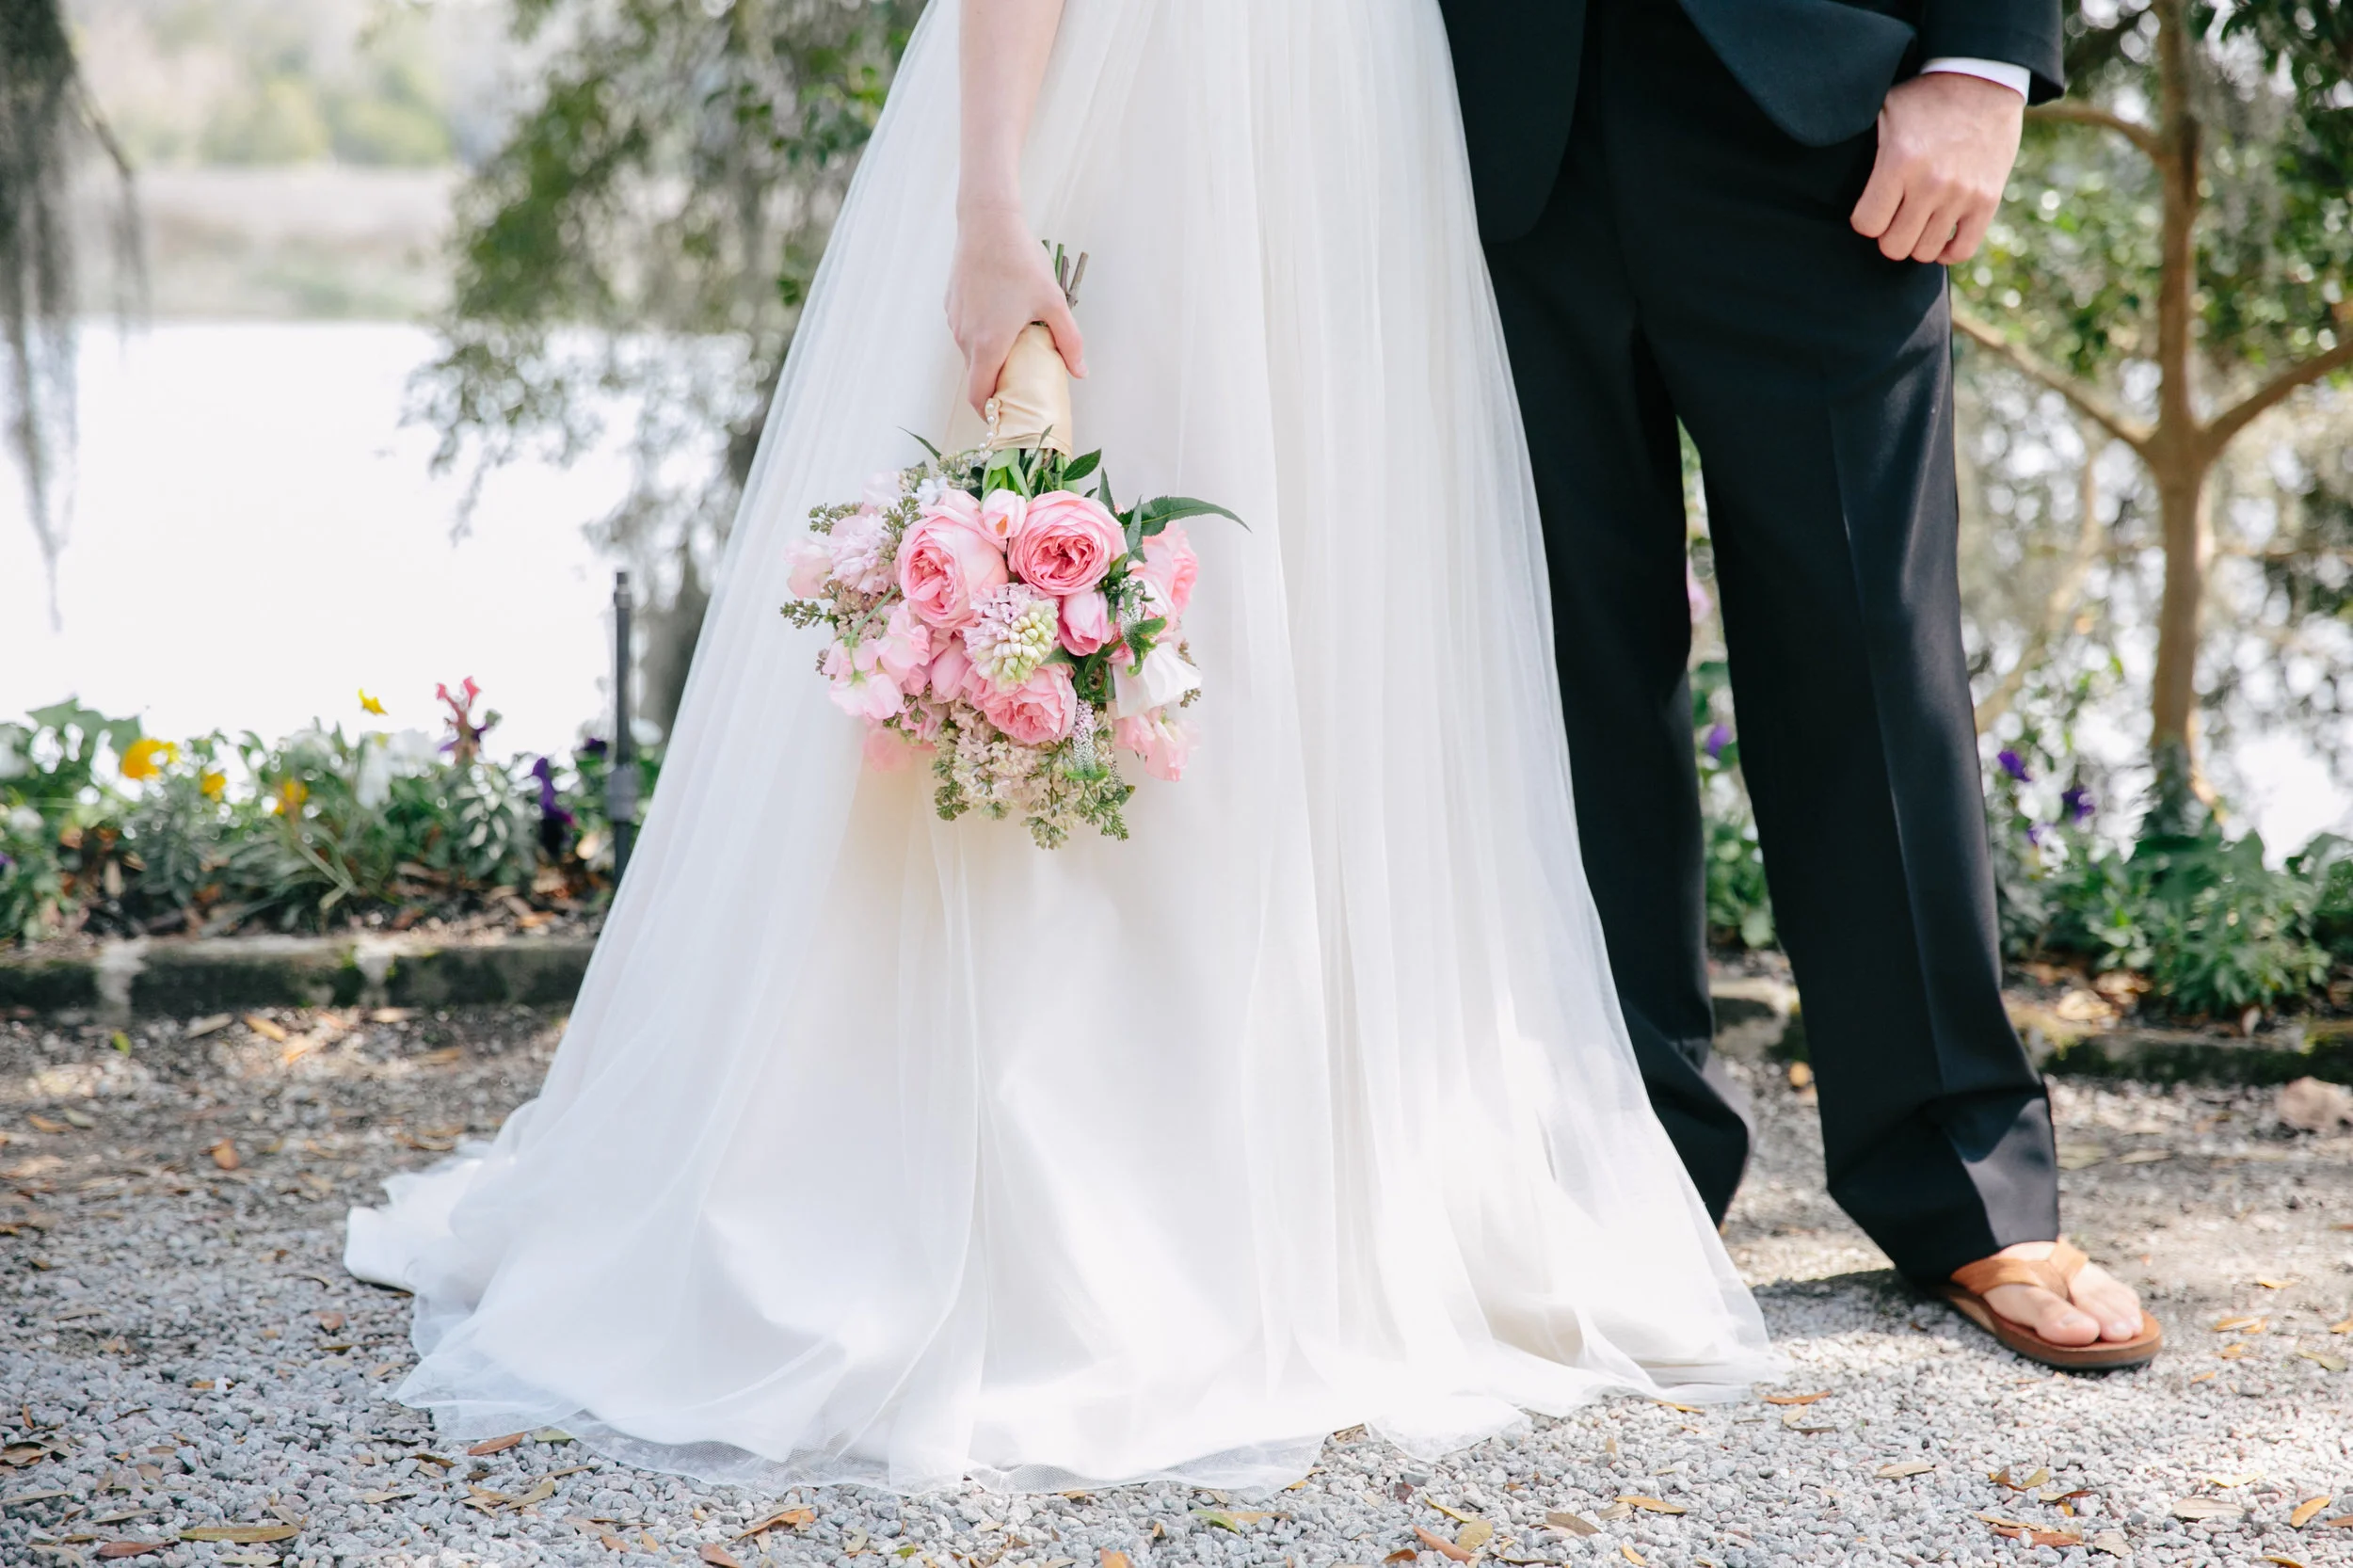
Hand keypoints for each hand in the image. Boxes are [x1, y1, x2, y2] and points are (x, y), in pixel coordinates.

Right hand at [946, 200, 1085, 415]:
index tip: (1007, 416)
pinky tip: (1002, 320)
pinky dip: (980, 337)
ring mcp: (955, 321)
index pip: (979, 397)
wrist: (987, 223)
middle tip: (1021, 385)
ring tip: (1015, 350)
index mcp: (989, 344)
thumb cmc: (1020, 261)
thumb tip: (1081, 372)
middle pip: (976, 377)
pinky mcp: (951, 305)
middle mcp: (965, 338)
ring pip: (969, 354)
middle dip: (995, 387)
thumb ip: (1069, 341)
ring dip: (988, 360)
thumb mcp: (1053, 303)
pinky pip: (965, 332)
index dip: (991, 413)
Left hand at [1850, 72, 2025, 265]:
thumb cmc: (1922, 98)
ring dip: (1915, 241)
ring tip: (1913, 222)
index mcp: (1898, 162)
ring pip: (1925, 252)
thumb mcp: (1881, 109)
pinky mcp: (1987, 200)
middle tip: (1891, 218)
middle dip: (1887, 235)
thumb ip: (1856, 142)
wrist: (1982, 81)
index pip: (1867, 225)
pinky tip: (1937, 234)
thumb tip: (1809, 142)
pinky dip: (1946, 250)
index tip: (1870, 207)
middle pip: (1894, 246)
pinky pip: (1962, 250)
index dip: (1865, 220)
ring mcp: (1962, 194)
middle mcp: (1931, 183)